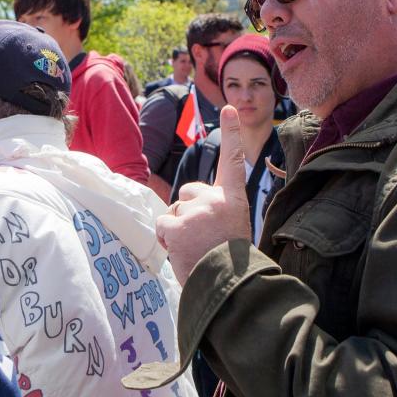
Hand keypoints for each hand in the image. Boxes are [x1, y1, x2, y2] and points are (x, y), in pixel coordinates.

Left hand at [156, 105, 251, 283]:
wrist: (229, 288)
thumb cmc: (228, 260)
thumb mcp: (231, 226)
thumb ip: (215, 209)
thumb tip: (185, 204)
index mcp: (234, 200)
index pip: (233, 161)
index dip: (232, 133)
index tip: (229, 108)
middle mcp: (216, 199)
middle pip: (187, 191)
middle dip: (187, 210)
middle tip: (201, 236)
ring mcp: (196, 211)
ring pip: (173, 211)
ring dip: (178, 229)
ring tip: (195, 248)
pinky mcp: (177, 225)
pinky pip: (162, 226)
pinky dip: (166, 240)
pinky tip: (182, 252)